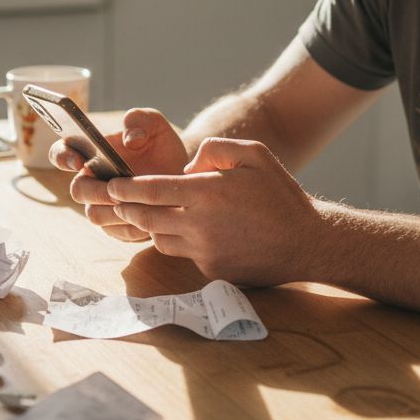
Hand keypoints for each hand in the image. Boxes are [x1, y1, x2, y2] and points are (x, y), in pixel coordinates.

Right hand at [50, 108, 188, 242]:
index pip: (61, 152)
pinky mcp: (118, 226)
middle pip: (78, 190)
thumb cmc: (160, 144)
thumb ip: (139, 120)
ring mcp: (102, 205)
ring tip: (140, 203)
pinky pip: (117, 231)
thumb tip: (130, 138)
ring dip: (115, 211)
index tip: (79, 159)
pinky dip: (133, 225)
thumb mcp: (154, 124)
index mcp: (89, 151)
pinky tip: (152, 217)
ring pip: (96, 214)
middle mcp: (91, 180)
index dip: (63, 156)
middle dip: (96, 191)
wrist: (182, 171)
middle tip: (116, 189)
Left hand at [106, 137, 323, 285]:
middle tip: (118, 200)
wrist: (307, 243)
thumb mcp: (254, 153)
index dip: (125, 188)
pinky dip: (179, 242)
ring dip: (150, 226)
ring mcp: (204, 251)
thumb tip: (186, 165)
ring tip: (151, 214)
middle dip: (126, 208)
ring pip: (159, 238)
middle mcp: (199, 224)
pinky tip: (189, 231)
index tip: (111, 185)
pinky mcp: (211, 270)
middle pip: (145, 218)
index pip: (150, 190)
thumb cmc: (280, 195)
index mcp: (206, 192)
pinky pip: (183, 254)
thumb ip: (214, 149)